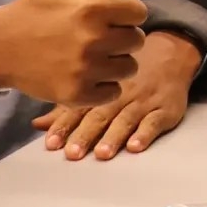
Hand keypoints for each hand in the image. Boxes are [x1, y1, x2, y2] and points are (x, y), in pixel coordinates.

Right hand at [0, 0, 148, 107]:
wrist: (1, 45)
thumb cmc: (35, 8)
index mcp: (93, 8)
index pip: (139, 12)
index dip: (127, 12)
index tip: (111, 15)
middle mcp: (93, 39)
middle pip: (137, 41)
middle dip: (123, 36)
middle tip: (102, 36)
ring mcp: (86, 69)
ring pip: (129, 68)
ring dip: (117, 62)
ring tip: (96, 55)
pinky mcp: (77, 94)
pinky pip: (113, 93)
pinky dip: (105, 86)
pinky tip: (89, 74)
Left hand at [35, 30, 201, 160]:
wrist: (170, 53)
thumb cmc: (126, 74)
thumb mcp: (95, 82)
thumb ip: (66, 106)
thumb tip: (36, 125)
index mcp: (100, 89)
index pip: (78, 108)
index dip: (64, 126)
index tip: (51, 143)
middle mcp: (120, 94)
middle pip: (100, 115)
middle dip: (86, 135)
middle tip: (73, 153)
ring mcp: (143, 101)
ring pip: (126, 119)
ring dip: (114, 137)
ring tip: (103, 153)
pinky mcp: (165, 109)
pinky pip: (155, 121)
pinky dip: (145, 134)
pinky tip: (136, 145)